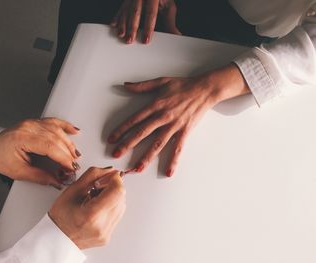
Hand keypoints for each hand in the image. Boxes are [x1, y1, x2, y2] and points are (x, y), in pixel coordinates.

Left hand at [0, 118, 80, 188]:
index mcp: (23, 138)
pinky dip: (66, 126)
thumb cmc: (0, 157)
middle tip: (73, 165)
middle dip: (68, 153)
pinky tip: (75, 131)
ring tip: (75, 155)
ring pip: (58, 130)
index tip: (70, 168)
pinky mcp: (37, 122)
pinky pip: (54, 122)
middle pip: (56, 138)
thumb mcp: (18, 172)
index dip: (63, 158)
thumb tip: (56, 181)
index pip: (49, 146)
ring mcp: (34, 123)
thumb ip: (39, 177)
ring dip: (69, 143)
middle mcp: (29, 127)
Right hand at [49, 167, 125, 248]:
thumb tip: (111, 170)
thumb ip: (94, 175)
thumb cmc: (61, 215)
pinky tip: (98, 206)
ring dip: (113, 196)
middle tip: (98, 186)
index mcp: (91, 215)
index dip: (115, 179)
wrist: (56, 238)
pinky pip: (117, 215)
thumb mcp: (73, 189)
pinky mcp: (108, 236)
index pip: (117, 191)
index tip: (107, 176)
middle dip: (113, 187)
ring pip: (122, 205)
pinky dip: (111, 206)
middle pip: (121, 197)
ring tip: (96, 197)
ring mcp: (106, 233)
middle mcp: (102, 227)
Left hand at [108, 64, 249, 175]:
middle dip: (128, 144)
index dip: (121, 129)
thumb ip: (142, 86)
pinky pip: (177, 148)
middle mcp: (162, 117)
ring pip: (157, 144)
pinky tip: (169, 171)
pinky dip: (173, 160)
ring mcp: (174, 126)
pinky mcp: (184, 132)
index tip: (111, 139)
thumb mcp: (161, 81)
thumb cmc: (183, 85)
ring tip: (137, 168)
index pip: (134, 119)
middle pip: (142, 133)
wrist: (204, 89)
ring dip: (146, 157)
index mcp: (155, 105)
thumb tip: (126, 85)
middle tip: (116, 154)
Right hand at [110, 0, 180, 43]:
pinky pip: (120, 8)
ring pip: (126, 10)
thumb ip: (170, 22)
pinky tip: (114, 25)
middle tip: (130, 40)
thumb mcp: (168, 8)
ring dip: (123, 24)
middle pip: (136, 12)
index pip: (151, 13)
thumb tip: (176, 36)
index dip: (148, 28)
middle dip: (132, 28)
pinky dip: (117, 17)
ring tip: (121, 35)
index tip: (146, 40)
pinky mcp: (127, 0)